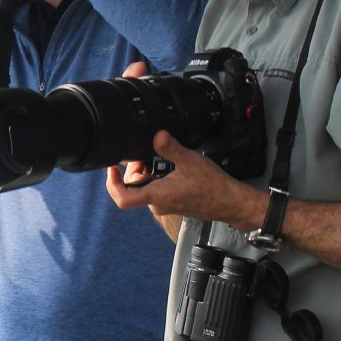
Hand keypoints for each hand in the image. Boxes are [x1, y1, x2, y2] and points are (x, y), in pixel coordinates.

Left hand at [102, 67, 265, 233]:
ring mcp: (163, 205)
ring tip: (160, 158)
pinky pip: (156, 190)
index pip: (122, 197)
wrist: (229, 202)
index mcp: (156, 196)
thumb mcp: (190, 161)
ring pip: (145, 187)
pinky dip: (157, 177)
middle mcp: (156, 204)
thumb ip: (171, 148)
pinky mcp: (171, 203)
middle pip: (132, 187)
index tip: (111, 170)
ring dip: (147, 172)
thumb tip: (157, 136)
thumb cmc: (213, 187)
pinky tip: (170, 167)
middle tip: (145, 154)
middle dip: (134, 169)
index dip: (111, 184)